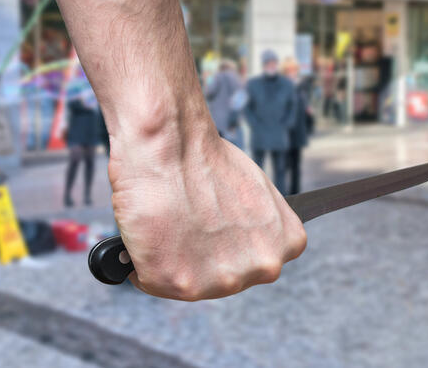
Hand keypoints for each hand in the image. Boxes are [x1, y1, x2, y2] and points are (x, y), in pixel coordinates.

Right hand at [108, 130, 306, 300]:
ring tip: (166, 223)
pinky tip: (147, 232)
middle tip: (185, 222)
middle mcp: (263, 267)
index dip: (226, 242)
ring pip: (187, 283)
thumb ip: (253, 226)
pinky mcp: (179, 283)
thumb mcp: (255, 193)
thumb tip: (230, 237)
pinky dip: (141, 261)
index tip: (212, 224)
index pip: (253, 261)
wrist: (169, 144)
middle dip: (202, 255)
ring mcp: (222, 279)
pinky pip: (150, 281)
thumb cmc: (203, 158)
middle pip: (222, 277)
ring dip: (172, 260)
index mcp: (286, 243)